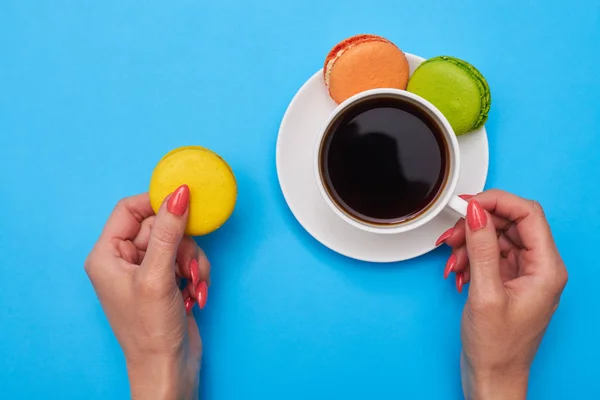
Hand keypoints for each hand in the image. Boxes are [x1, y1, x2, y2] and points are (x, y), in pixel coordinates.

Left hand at [85, 185, 209, 399]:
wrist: (168, 369)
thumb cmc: (151, 331)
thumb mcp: (158, 276)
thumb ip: (168, 231)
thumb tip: (178, 193)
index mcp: (107, 254)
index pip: (130, 209)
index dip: (158, 203)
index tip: (185, 203)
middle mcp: (124, 260)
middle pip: (160, 226)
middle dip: (182, 245)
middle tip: (186, 267)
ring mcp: (146, 271)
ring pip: (178, 242)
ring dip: (193, 262)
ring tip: (192, 285)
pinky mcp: (165, 281)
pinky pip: (186, 260)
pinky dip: (196, 273)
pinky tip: (195, 294)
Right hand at [436, 190, 567, 399]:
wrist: (492, 377)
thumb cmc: (496, 347)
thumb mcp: (485, 293)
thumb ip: (482, 248)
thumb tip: (476, 212)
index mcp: (546, 268)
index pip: (528, 214)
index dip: (496, 201)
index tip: (467, 204)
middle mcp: (539, 267)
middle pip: (509, 223)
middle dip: (476, 225)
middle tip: (452, 237)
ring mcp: (524, 274)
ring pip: (496, 237)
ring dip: (469, 244)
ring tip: (452, 262)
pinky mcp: (508, 280)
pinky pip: (489, 255)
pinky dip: (470, 258)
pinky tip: (458, 273)